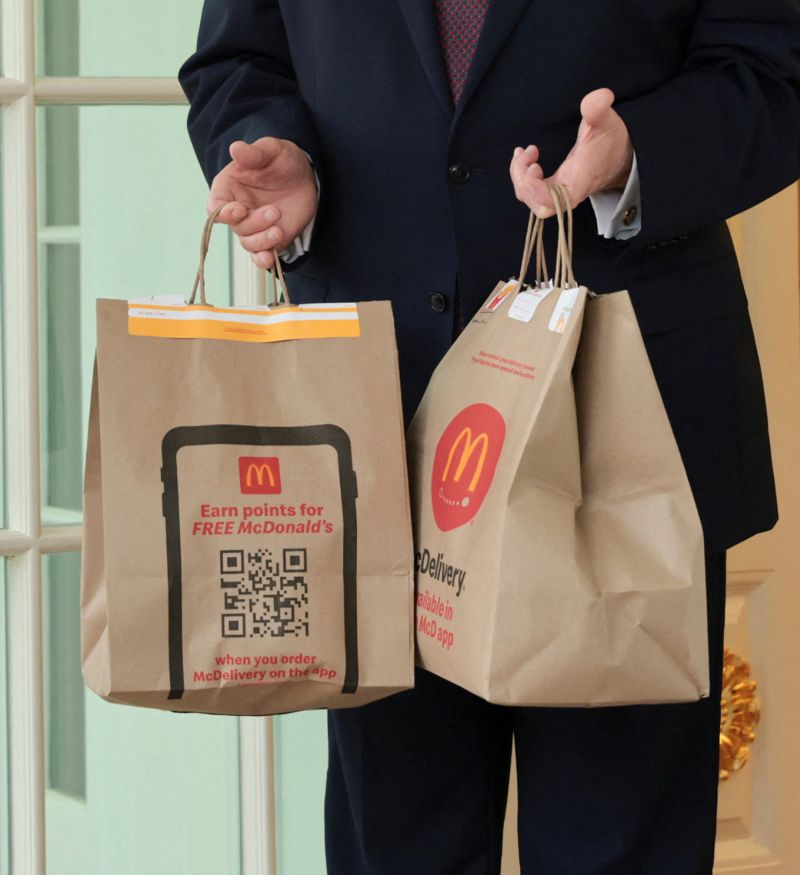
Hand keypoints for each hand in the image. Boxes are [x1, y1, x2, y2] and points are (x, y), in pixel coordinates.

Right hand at [209, 137, 317, 268]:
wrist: (306, 175)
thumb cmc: (282, 160)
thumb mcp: (271, 150)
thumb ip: (253, 153)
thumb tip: (235, 148)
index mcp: (228, 189)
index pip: (215, 208)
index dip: (224, 213)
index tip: (240, 209)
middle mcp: (237, 211)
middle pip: (235, 227)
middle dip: (254, 223)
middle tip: (275, 211)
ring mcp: (253, 227)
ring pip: (248, 243)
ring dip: (262, 241)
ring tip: (279, 230)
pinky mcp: (269, 239)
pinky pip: (261, 256)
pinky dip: (263, 261)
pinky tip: (270, 259)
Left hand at [510, 88, 633, 216]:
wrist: (619, 155)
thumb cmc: (611, 140)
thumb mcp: (607, 120)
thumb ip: (600, 109)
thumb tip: (599, 97)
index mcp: (581, 180)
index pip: (558, 201)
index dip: (538, 191)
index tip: (534, 166)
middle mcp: (568, 191)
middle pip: (539, 206)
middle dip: (524, 183)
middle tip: (526, 154)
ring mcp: (559, 191)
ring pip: (531, 199)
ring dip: (520, 177)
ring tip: (523, 152)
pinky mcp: (553, 186)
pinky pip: (531, 191)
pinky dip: (522, 176)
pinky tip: (523, 155)